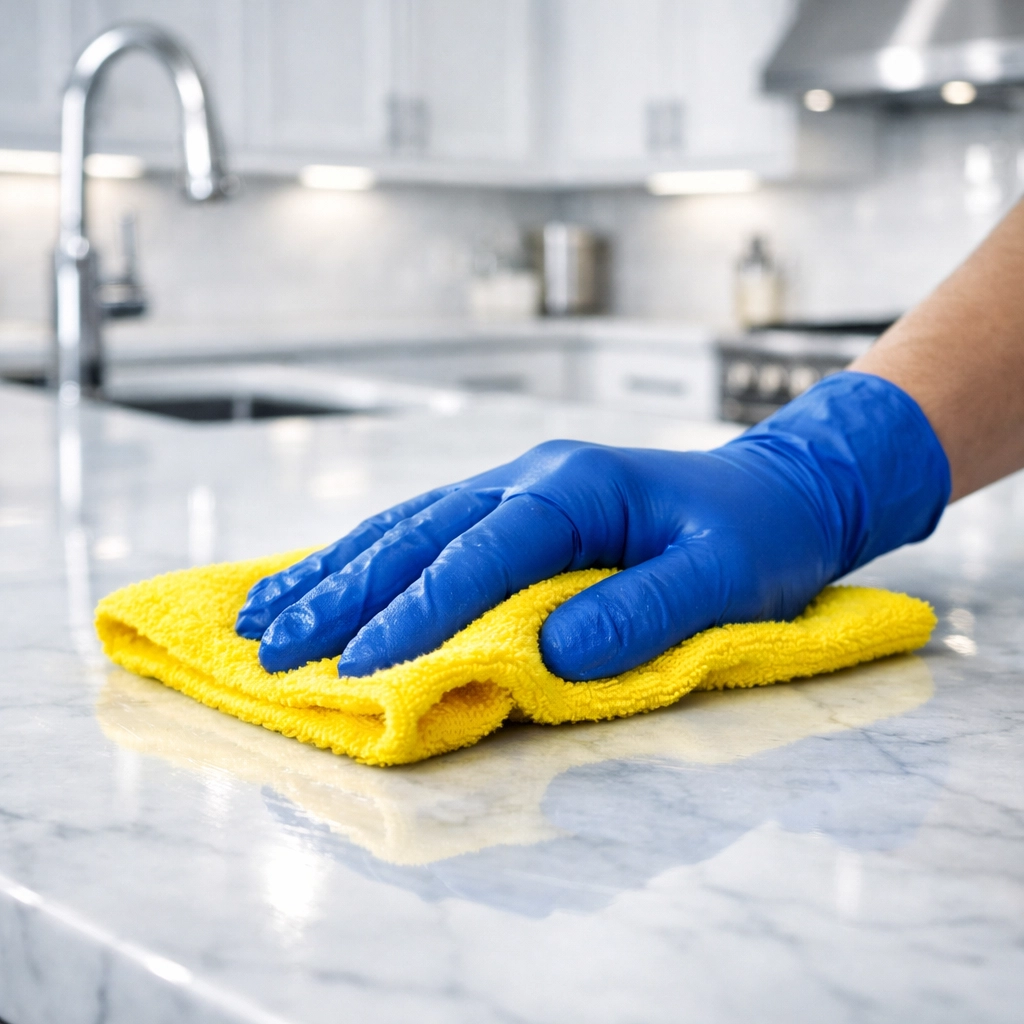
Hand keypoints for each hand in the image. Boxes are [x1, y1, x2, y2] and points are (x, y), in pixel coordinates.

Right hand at [236, 373, 949, 679]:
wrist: (774, 491)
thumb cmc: (755, 538)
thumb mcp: (724, 579)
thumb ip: (643, 613)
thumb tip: (550, 655)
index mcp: (577, 487)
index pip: (483, 551)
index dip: (421, 609)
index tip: (363, 665)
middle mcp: (531, 478)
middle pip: (419, 533)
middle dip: (345, 594)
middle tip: (274, 648)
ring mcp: (515, 488)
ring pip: (405, 526)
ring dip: (334, 573)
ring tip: (264, 616)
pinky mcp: (512, 510)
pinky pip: (424, 531)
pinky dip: (366, 560)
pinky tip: (323, 581)